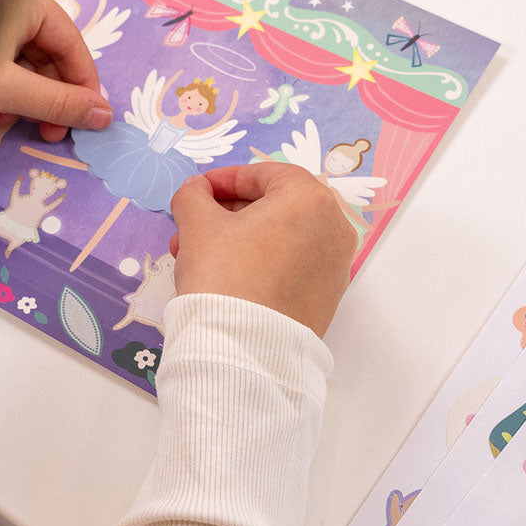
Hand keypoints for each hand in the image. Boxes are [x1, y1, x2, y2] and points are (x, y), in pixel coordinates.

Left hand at [0, 0, 111, 141]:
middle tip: (52, 133)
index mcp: (23, 3)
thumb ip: (55, 102)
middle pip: (48, 53)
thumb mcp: (5, 88)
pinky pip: (1, 64)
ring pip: (25, 62)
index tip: (90, 119)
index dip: (83, 82)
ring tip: (17, 123)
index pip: (69, 42)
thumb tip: (104, 116)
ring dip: (30, 98)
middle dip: (54, 96)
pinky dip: (7, 90)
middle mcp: (8, 7)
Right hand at [169, 163, 356, 337]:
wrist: (244, 352)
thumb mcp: (198, 225)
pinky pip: (290, 263)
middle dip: (225, 213)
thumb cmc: (224, 274)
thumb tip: (195, 190)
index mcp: (310, 199)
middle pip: (273, 205)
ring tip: (196, 254)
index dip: (224, 179)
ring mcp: (335, 264)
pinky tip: (223, 274)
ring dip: (236, 238)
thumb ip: (192, 196)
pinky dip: (259, 260)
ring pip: (279, 236)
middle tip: (191, 226)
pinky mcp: (328, 296)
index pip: (264, 174)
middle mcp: (334, 227)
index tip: (196, 190)